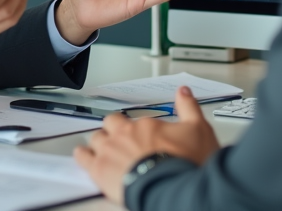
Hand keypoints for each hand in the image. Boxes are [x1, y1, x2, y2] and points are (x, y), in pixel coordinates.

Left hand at [75, 86, 220, 204]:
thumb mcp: (198, 130)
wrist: (173, 189)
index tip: (141, 135)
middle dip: (113, 130)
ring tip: (102, 148)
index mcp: (145, 125)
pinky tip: (84, 156)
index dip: (136, 128)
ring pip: (95, 139)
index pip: (133, 120)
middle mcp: (125, 135)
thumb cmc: (185, 164)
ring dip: (99, 142)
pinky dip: (83, 156)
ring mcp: (110, 152)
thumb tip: (183, 91)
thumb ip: (189, 107)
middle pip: (110, 124)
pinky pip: (83, 158)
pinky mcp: (100, 170)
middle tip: (119, 138)